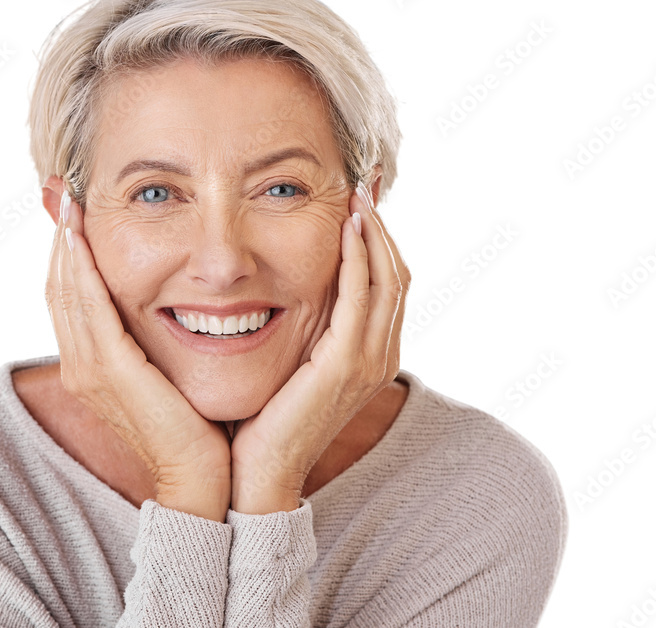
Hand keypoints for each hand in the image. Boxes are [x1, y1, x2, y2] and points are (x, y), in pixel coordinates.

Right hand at [47, 187, 231, 521]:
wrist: (201, 483)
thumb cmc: (195, 430)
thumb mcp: (169, 374)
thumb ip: (157, 341)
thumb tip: (173, 305)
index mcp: (93, 366)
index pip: (71, 297)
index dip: (69, 253)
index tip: (75, 211)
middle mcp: (81, 366)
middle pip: (60, 288)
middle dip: (61, 239)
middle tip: (63, 193)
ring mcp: (90, 370)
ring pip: (67, 292)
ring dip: (66, 245)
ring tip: (71, 203)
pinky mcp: (110, 373)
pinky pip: (89, 309)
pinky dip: (82, 270)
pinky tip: (82, 236)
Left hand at [228, 181, 410, 513]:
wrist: (259, 470)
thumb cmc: (266, 416)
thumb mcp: (293, 360)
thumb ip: (304, 326)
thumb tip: (284, 286)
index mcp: (371, 353)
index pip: (387, 283)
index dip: (379, 239)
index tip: (360, 200)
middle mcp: (380, 354)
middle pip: (396, 273)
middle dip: (381, 226)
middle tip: (364, 185)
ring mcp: (369, 360)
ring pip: (388, 279)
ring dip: (375, 233)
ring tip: (358, 195)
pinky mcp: (347, 364)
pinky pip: (362, 298)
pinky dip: (360, 258)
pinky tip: (348, 229)